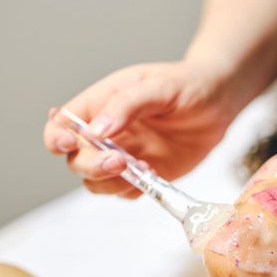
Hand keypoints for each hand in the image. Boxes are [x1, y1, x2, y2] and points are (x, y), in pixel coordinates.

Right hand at [43, 60, 236, 197]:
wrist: (220, 103)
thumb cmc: (187, 84)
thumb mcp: (159, 86)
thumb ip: (126, 105)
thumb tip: (94, 131)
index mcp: (99, 104)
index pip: (61, 125)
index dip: (57, 139)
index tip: (71, 143)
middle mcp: (106, 134)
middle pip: (76, 160)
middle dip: (91, 165)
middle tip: (120, 161)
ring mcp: (124, 157)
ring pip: (96, 182)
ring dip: (112, 182)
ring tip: (144, 168)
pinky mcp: (144, 175)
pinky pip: (125, 192)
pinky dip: (134, 190)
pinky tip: (155, 174)